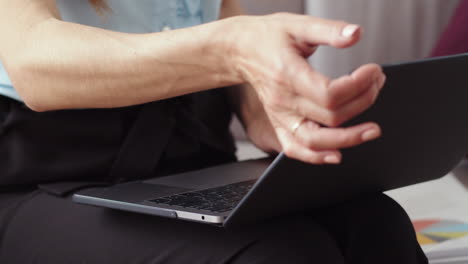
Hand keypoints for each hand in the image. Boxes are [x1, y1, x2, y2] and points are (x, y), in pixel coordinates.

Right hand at [224, 13, 385, 163]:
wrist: (241, 51)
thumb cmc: (267, 37)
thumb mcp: (297, 25)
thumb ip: (328, 30)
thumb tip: (355, 34)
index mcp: (287, 74)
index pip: (329, 94)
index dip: (358, 86)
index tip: (373, 71)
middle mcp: (283, 101)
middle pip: (330, 116)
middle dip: (363, 102)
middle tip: (376, 84)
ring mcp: (280, 116)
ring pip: (315, 141)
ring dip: (347, 139)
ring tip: (371, 130)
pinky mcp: (279, 124)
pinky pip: (296, 149)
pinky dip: (316, 157)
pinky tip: (336, 154)